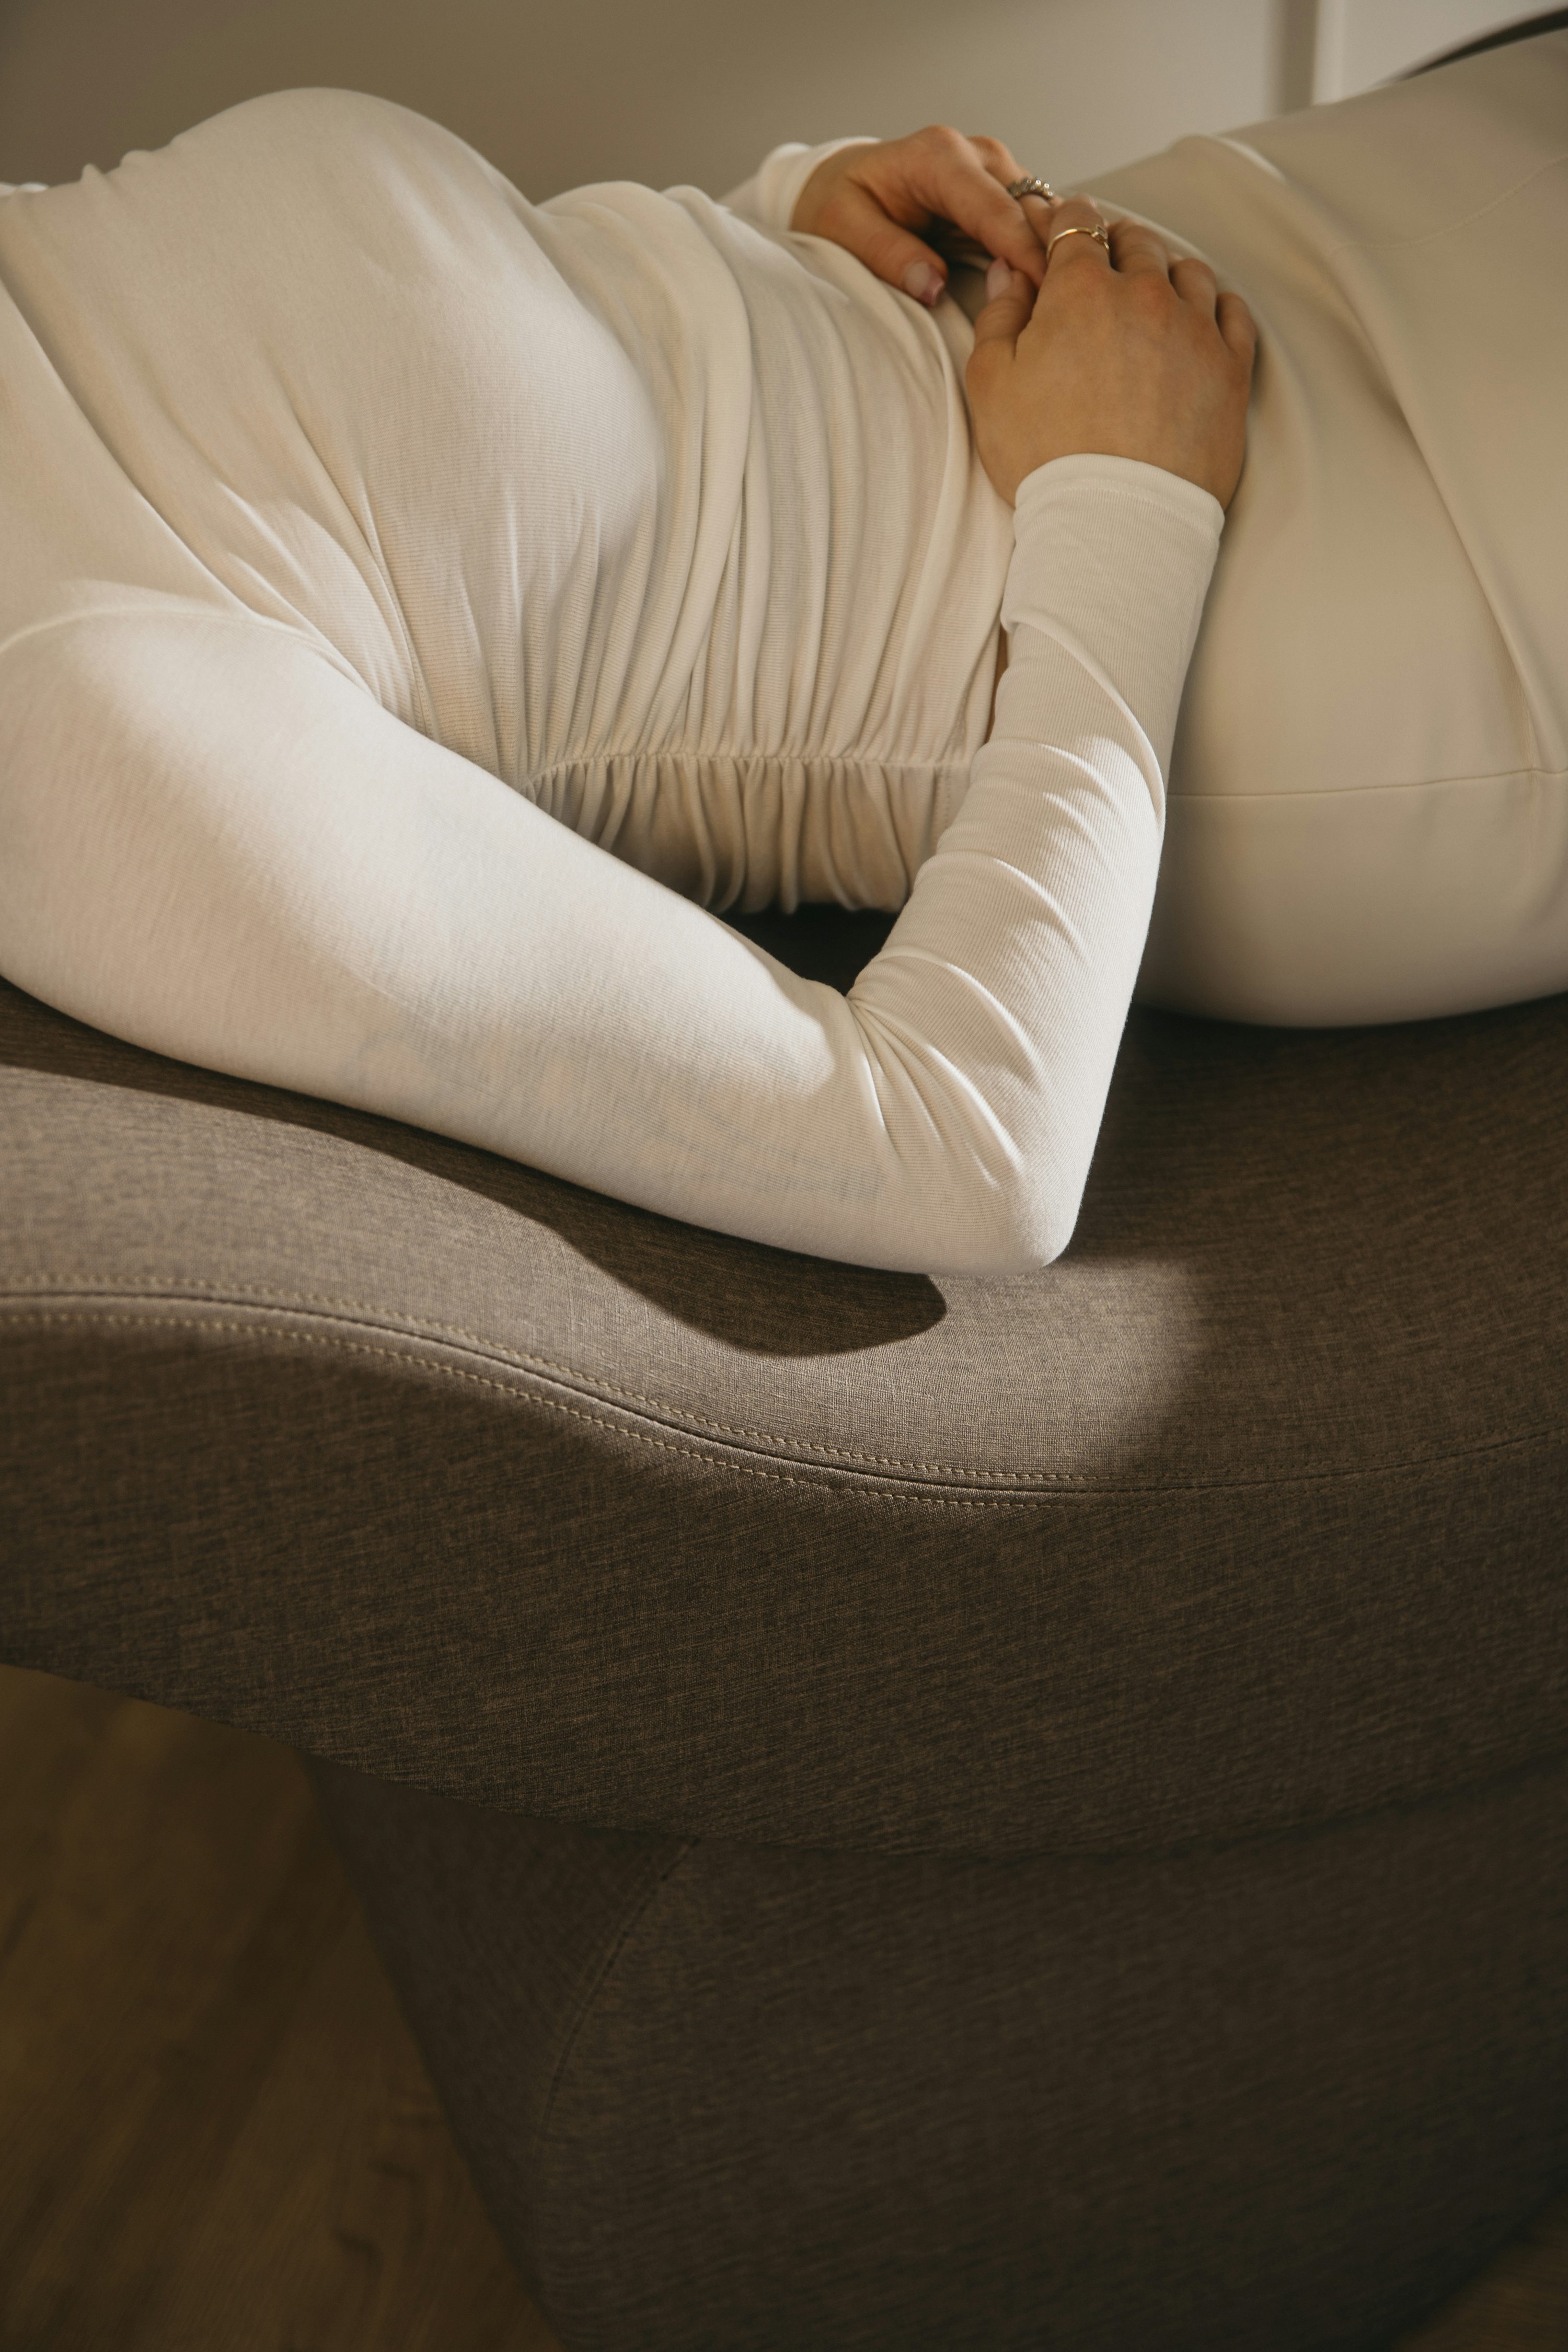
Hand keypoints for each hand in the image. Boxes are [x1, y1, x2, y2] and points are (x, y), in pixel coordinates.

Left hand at [789, 125, 1052, 306]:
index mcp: (939, 158)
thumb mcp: (844, 228)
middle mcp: (977, 157)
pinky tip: (1055, 290)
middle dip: (1053, 257)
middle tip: (1066, 312)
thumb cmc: (840, 204)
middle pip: (1032, 210)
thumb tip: (933, 286)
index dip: (1024, 254)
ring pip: (1044, 216)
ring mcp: (996, 173)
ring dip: (1058, 257)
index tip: (1046, 293)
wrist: (844, 183)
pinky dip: (1049, 255)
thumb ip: (889, 255)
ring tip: (1069, 305)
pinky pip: (1037, 225)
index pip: (995, 210)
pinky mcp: (1005, 193)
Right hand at [966, 199, 1256, 507]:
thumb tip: (1010, 273)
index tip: (1059, 236)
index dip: (1063, 223)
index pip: (1076, 221)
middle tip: (1102, 270)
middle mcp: (1146, 293)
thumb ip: (998, 317)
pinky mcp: (1230, 368)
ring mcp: (1195, 329)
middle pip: (1136, 240)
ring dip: (1166, 273)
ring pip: (1187, 270)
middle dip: (1115, 246)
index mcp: (1081, 289)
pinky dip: (1214, 306)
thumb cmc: (1045, 459)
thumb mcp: (991, 387)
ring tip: (1149, 298)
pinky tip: (1197, 322)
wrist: (1116, 524)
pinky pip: (1232, 310)